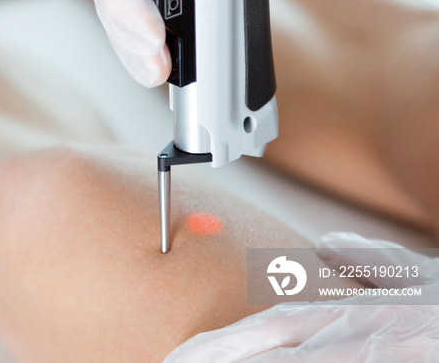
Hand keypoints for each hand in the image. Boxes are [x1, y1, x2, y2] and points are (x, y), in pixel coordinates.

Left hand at [163, 232, 438, 361]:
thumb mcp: (410, 274)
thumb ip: (367, 259)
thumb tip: (330, 244)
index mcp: (350, 310)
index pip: (274, 323)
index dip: (227, 341)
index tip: (185, 352)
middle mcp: (352, 334)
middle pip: (277, 354)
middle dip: (221, 362)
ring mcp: (370, 355)